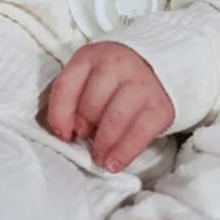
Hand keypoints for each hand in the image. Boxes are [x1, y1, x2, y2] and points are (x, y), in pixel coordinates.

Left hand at [47, 42, 174, 171]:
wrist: (155, 68)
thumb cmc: (111, 80)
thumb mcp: (86, 77)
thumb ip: (71, 99)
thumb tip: (63, 132)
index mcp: (91, 56)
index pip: (66, 87)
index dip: (59, 116)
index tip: (62, 134)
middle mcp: (117, 64)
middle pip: (91, 105)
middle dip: (83, 127)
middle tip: (85, 137)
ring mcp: (142, 83)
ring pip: (114, 118)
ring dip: (102, 144)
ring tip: (98, 157)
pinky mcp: (160, 106)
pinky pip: (139, 133)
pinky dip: (124, 153)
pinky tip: (114, 163)